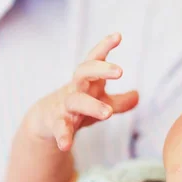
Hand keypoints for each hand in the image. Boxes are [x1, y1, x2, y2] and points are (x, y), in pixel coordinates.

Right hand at [25, 33, 138, 150]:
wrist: (44, 121)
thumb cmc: (77, 107)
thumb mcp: (98, 102)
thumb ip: (119, 101)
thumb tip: (137, 95)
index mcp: (86, 81)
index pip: (94, 59)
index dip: (104, 47)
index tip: (118, 36)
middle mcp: (75, 89)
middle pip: (84, 73)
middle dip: (101, 70)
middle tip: (120, 71)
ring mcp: (64, 106)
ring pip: (76, 101)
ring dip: (92, 106)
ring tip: (107, 113)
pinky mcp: (55, 123)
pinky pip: (60, 129)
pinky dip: (63, 137)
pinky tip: (66, 145)